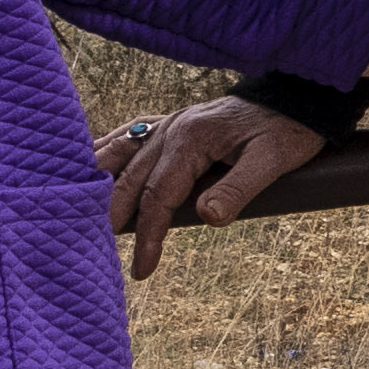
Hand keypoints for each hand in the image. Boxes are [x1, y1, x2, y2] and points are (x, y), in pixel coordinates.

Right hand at [106, 94, 319, 280]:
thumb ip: (238, 189)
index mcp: (190, 140)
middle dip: (111, 217)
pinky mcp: (174, 121)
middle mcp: (171, 128)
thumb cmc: (287, 130)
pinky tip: (90, 162)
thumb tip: (206, 219)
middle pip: (130, 179)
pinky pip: (130, 135)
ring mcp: (170, 122)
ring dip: (98, 181)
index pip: (158, 197)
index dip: (148, 236)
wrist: (296, 98)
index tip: (141, 270)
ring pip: (120, 153)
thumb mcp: (273, 161)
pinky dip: (107, 151)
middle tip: (91, 250)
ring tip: (73, 208)